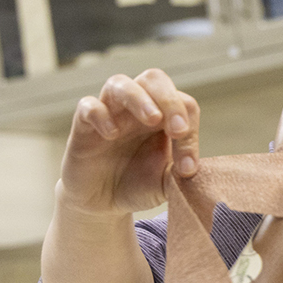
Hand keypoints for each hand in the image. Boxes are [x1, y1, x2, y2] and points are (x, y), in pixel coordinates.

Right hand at [58, 69, 200, 217]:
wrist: (102, 202)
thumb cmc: (137, 184)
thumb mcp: (165, 183)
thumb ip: (181, 174)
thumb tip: (199, 171)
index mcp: (163, 115)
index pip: (184, 104)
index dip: (191, 131)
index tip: (188, 169)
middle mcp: (136, 107)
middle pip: (154, 79)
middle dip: (170, 100)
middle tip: (178, 130)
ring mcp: (109, 112)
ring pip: (120, 83)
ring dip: (139, 98)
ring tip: (153, 119)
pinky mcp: (83, 125)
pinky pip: (88, 106)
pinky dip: (101, 115)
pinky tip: (112, 134)